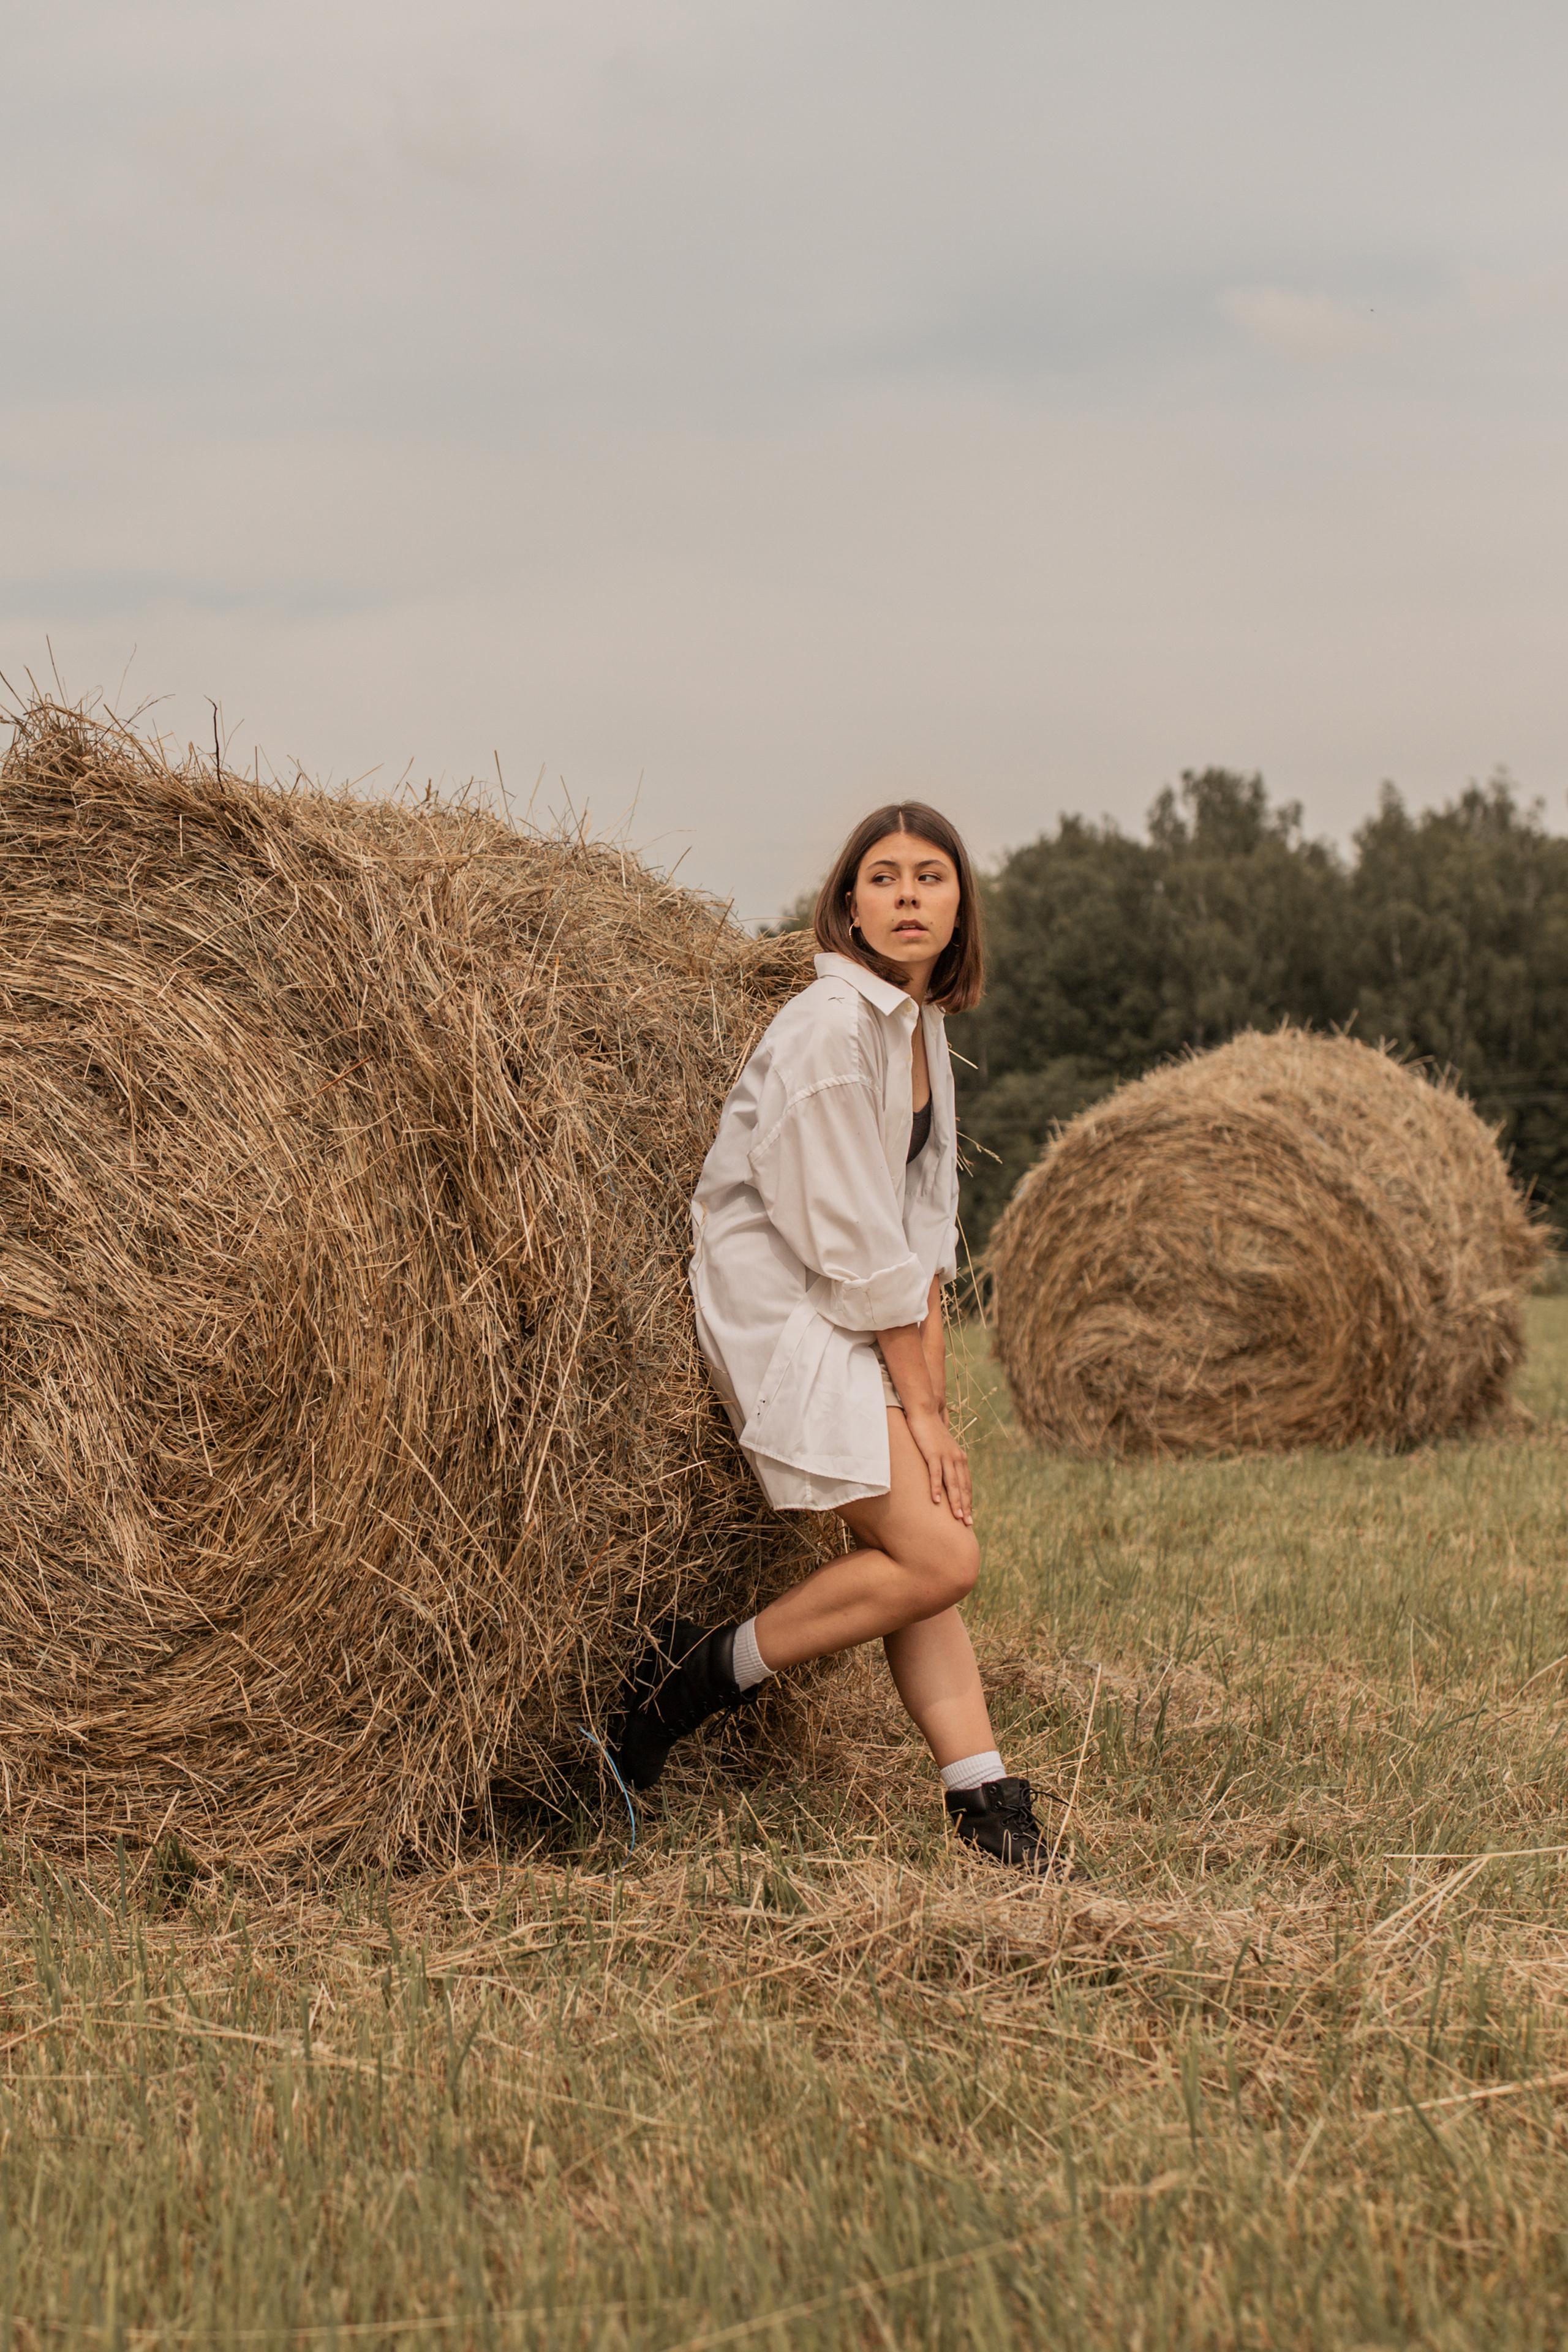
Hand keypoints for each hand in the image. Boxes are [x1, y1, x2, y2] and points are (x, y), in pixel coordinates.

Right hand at [904, 1404, 971, 1524]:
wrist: (925, 1411)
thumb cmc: (932, 1429)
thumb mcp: (943, 1446)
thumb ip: (946, 1459)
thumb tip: (945, 1470)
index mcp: (960, 1457)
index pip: (966, 1483)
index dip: (968, 1500)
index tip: (969, 1515)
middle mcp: (956, 1458)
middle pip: (962, 1486)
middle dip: (965, 1506)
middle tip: (967, 1523)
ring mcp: (945, 1456)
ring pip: (952, 1483)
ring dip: (955, 1502)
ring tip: (957, 1518)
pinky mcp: (932, 1453)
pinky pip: (935, 1474)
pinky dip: (936, 1488)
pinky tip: (936, 1501)